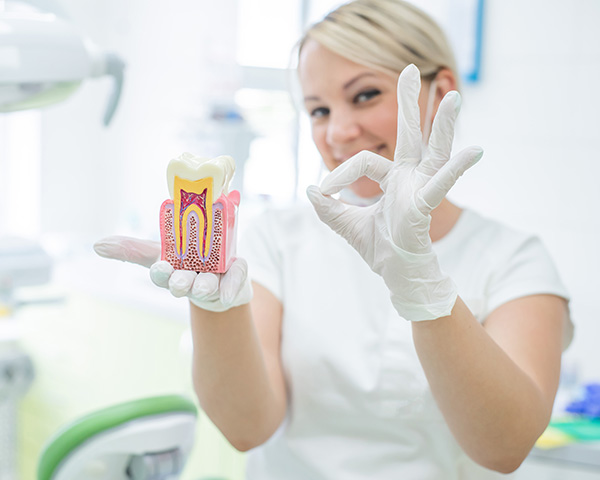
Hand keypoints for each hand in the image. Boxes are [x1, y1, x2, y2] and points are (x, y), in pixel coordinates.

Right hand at [93, 235, 251, 311]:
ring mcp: (213, 283)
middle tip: (180, 282)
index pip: (162, 274)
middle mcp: (191, 280)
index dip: (161, 273)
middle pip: (183, 284)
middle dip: (181, 283)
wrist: (221, 277)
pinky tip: (229, 293)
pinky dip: (232, 287)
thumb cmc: (185, 263)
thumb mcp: (161, 252)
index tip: (161, 267)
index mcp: (172, 271)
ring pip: (208, 286)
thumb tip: (97, 245)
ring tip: (204, 287)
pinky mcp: (234, 282)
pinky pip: (235, 282)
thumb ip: (132, 249)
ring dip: (205, 286)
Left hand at [306, 64, 482, 320]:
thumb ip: (328, 207)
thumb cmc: (379, 248)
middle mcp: (410, 178)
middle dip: (409, 103)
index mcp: (392, 178)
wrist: (395, 275)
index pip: (364, 161)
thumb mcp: (346, 224)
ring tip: (453, 95)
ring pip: (434, 151)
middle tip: (409, 69)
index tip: (322, 192)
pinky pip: (440, 184)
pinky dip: (456, 169)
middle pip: (410, 135)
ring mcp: (420, 189)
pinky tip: (474, 151)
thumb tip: (309, 187)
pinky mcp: (424, 205)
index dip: (339, 173)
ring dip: (442, 124)